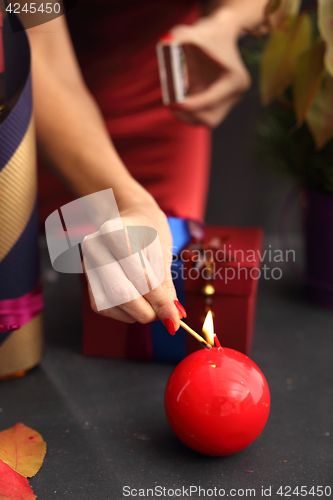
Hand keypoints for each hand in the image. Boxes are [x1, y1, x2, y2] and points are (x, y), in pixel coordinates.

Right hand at [82, 195, 185, 334]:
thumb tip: (175, 316)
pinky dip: (123, 312)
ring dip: (135, 313)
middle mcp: (95, 247)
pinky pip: (103, 306)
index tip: (175, 319)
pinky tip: (138, 302)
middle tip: (165, 315)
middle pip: (120, 293)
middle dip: (147, 311)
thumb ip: (166, 285)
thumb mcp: (163, 252)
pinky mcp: (86, 279)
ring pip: (108, 303)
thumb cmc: (149, 232)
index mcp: (115, 232)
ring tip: (152, 305)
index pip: (140, 277)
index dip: (160, 302)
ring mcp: (87, 263)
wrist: (130, 218)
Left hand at [170, 14, 250, 127]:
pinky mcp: (216, 105)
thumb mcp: (196, 32)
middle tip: (172, 104)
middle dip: (190, 114)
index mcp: (235, 80)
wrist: (220, 33)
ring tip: (172, 102)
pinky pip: (200, 117)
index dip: (196, 104)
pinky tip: (176, 101)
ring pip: (205, 121)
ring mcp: (226, 103)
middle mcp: (234, 95)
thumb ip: (180, 36)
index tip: (178, 103)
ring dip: (186, 115)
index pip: (214, 99)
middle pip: (211, 118)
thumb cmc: (209, 32)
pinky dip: (187, 113)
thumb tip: (165, 44)